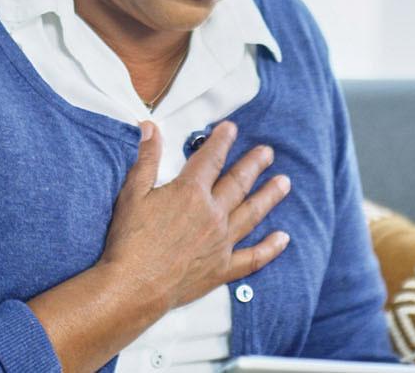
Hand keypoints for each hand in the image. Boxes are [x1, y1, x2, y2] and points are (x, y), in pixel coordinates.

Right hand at [98, 120, 292, 312]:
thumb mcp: (132, 193)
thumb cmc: (129, 240)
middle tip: (268, 152)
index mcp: (191, 193)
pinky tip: (283, 238)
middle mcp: (213, 214)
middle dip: (254, 164)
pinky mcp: (222, 269)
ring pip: (252, 214)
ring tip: (284, 183)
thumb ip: (146, 159)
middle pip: (238, 183)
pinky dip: (270, 248)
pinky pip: (253, 257)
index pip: (211, 159)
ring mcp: (221, 243)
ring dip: (269, 196)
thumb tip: (150, 128)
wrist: (133, 286)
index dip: (222, 141)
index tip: (232, 128)